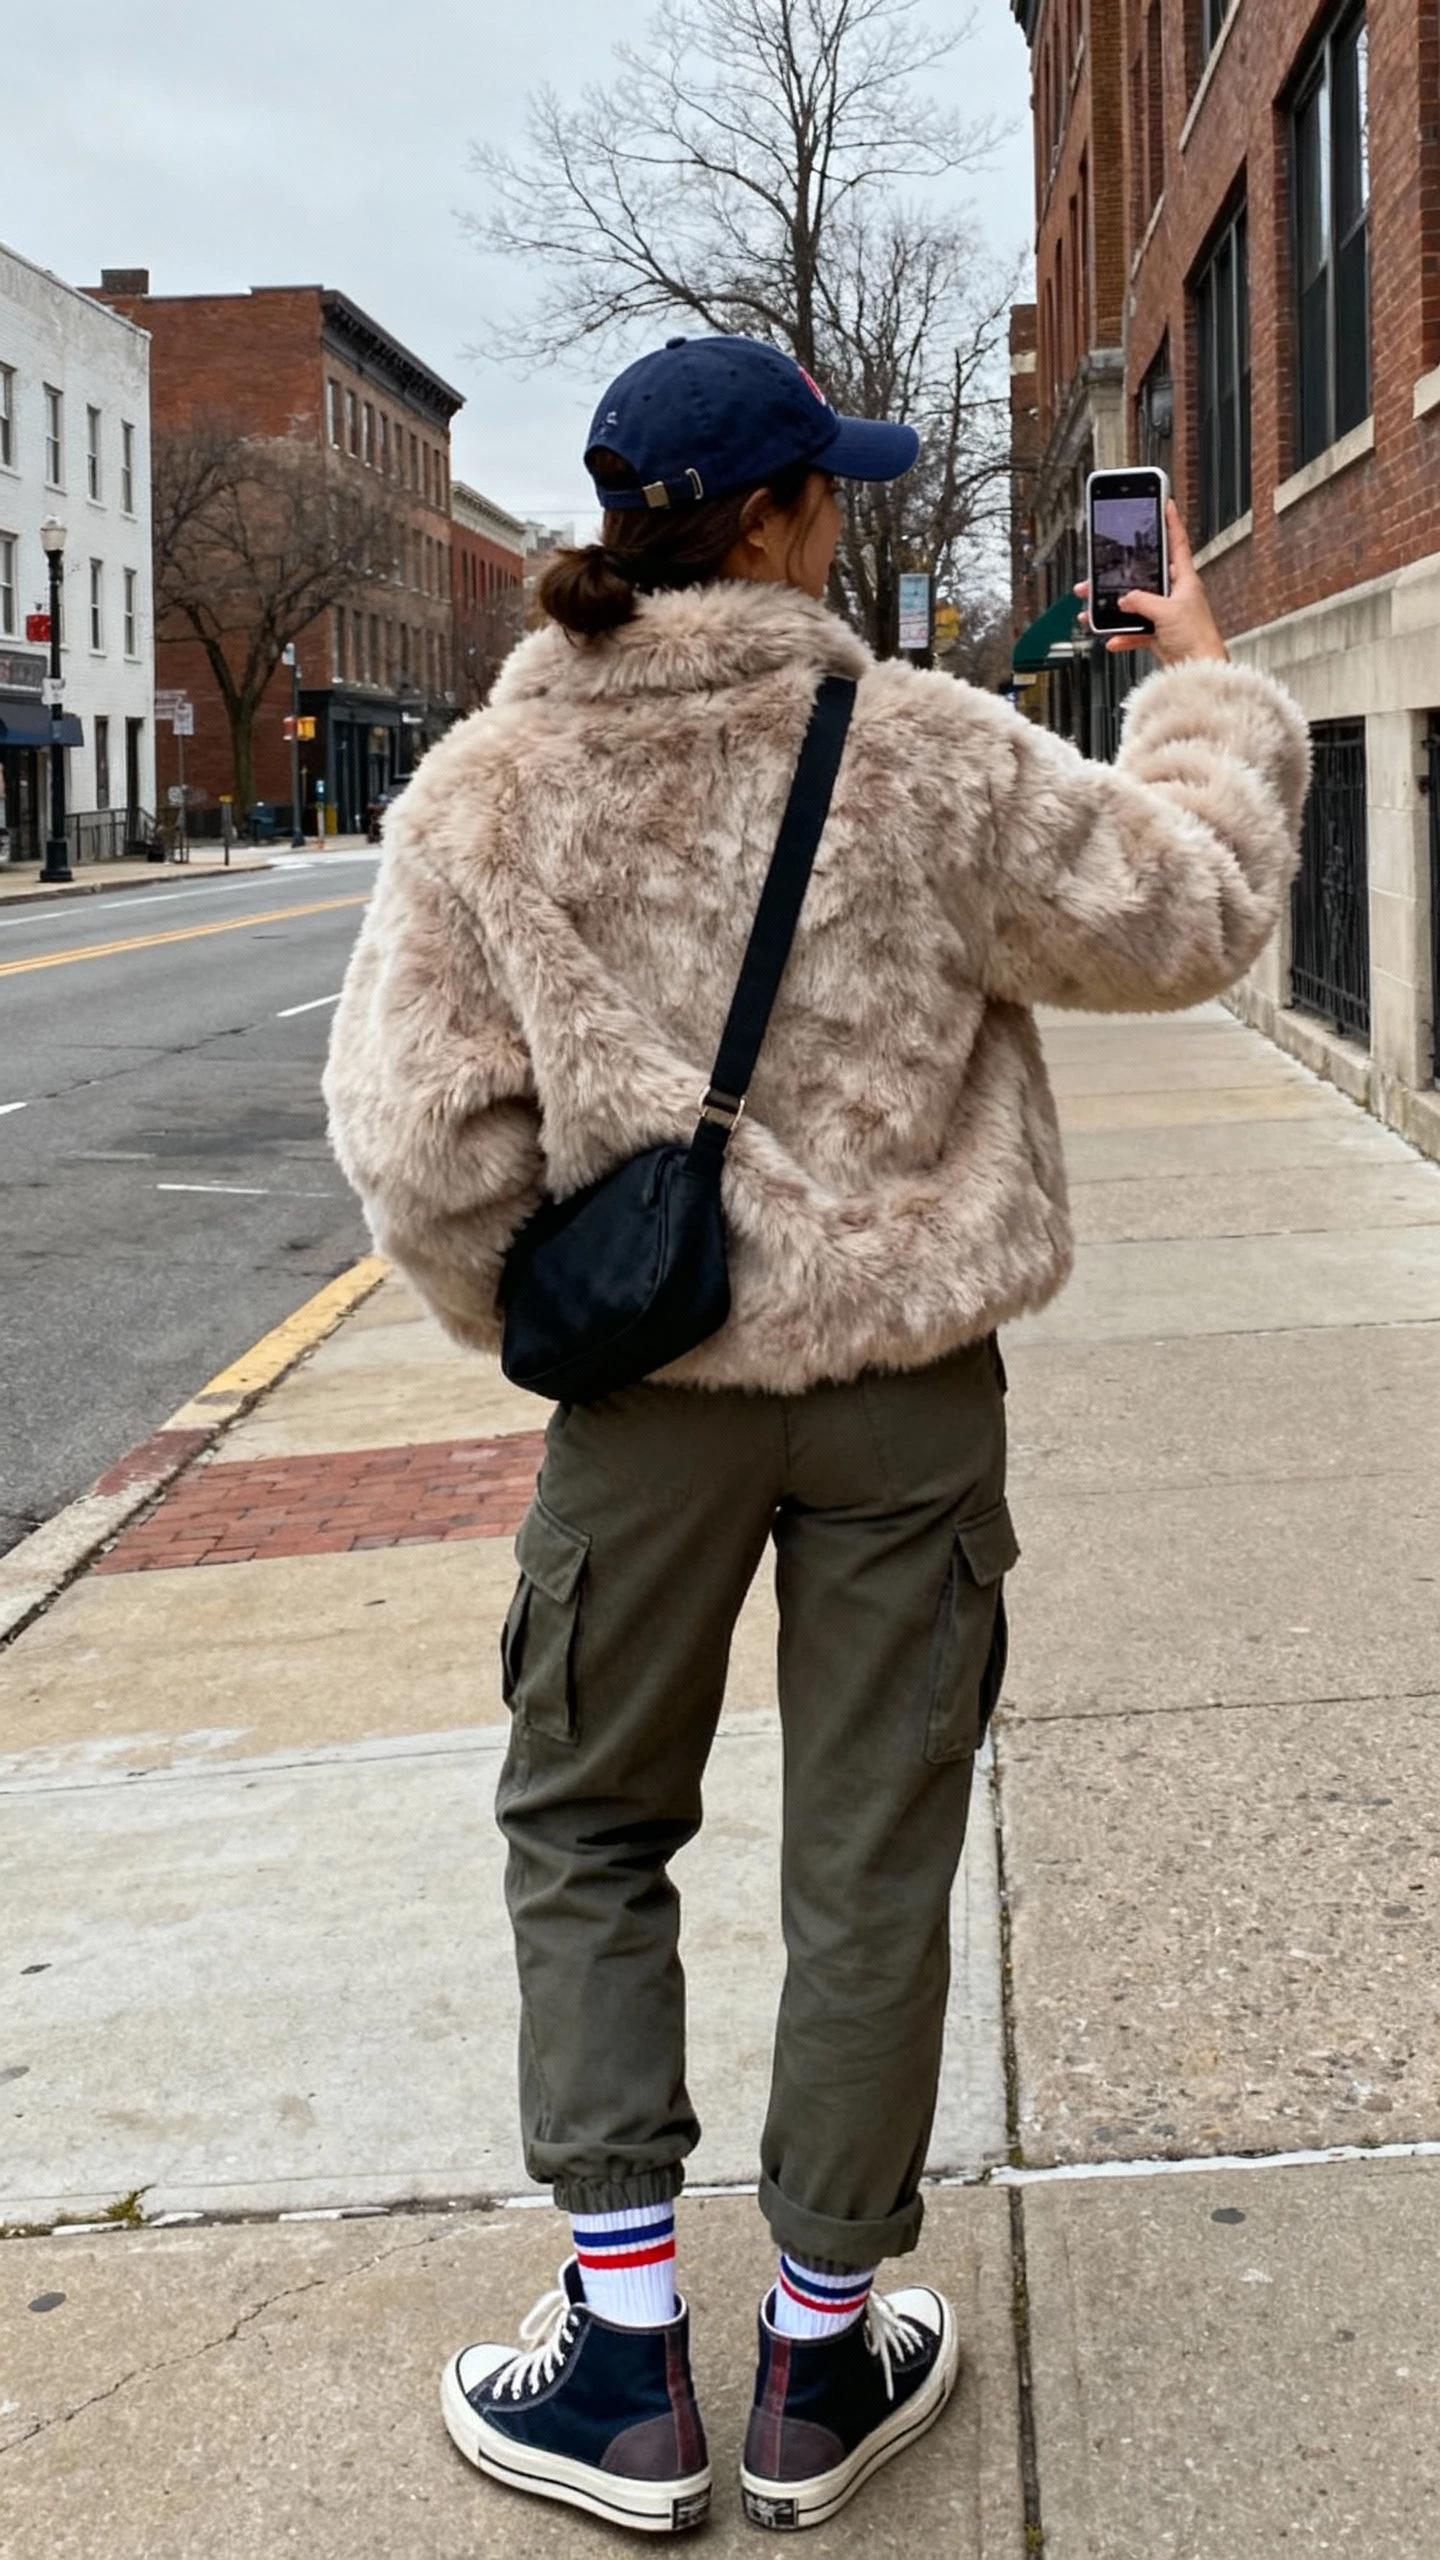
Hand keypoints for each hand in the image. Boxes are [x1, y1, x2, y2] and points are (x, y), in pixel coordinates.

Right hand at [1077, 500, 1227, 665]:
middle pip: (1144, 577)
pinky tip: (1112, 639)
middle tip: (1100, 571)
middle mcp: (1175, 594)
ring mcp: (1166, 614)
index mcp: (1185, 579)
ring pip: (1134, 606)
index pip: (1177, 542)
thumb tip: (1124, 599)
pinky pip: (1135, 630)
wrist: (1199, 669)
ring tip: (1093, 610)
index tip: (1165, 503)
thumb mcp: (1166, 612)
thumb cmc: (1197, 637)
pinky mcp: (1160, 634)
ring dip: (1113, 610)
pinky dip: (1123, 635)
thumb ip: (1142, 601)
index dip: (1172, 522)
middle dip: (1120, 576)